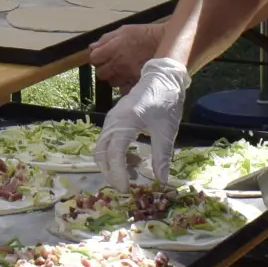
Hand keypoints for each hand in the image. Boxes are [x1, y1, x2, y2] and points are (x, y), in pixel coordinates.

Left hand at [89, 24, 163, 90]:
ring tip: (123, 71)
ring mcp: (127, 75)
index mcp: (113, 49)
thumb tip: (92, 48)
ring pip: (111, 83)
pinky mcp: (137, 83)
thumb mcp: (123, 30)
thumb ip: (105, 39)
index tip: (102, 56)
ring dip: (115, 78)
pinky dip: (125, 85)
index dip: (97, 57)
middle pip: (100, 73)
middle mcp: (118, 64)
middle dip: (104, 69)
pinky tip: (130, 78)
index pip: (93, 59)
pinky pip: (124, 90)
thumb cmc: (144, 35)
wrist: (166, 43)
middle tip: (113, 64)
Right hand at [94, 58, 188, 189]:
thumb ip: (162, 157)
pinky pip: (108, 142)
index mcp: (125, 123)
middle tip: (127, 186)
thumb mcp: (167, 131)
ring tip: (135, 170)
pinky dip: (116, 155)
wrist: (162, 77)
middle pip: (101, 154)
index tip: (128, 188)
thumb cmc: (165, 102)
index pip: (114, 155)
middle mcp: (112, 122)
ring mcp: (111, 120)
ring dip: (114, 164)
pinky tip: (134, 157)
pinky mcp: (114, 120)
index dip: (118, 174)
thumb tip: (161, 181)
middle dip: (111, 173)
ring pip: (102, 149)